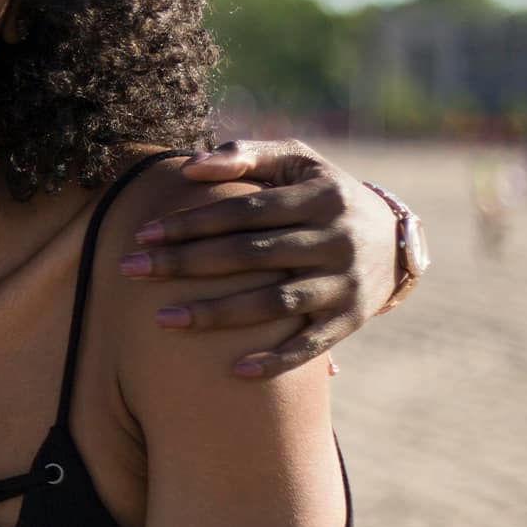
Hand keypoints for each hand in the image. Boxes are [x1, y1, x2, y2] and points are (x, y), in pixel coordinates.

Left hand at [119, 140, 402, 377]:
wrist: (396, 239)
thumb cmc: (324, 192)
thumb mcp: (296, 161)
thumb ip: (244, 155)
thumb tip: (189, 166)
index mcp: (318, 197)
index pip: (243, 210)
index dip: (192, 222)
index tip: (143, 234)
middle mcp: (334, 241)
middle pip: (250, 255)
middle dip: (187, 263)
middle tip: (130, 271)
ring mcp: (344, 285)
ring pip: (274, 303)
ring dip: (217, 314)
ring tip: (163, 320)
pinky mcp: (351, 321)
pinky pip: (311, 347)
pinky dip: (276, 361)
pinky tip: (234, 371)